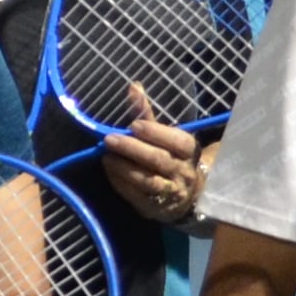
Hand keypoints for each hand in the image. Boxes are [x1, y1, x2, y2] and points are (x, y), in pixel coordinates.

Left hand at [95, 86, 206, 225]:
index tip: (134, 124)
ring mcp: (171, 193)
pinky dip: (121, 183)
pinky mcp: (156, 208)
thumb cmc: (171, 157)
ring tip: (106, 157)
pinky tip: (109, 171)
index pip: (177, 140)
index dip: (156, 132)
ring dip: (124, 168)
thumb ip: (147, 114)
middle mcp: (183, 172)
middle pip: (159, 160)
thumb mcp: (164, 136)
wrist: (185, 195)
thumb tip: (133, 87)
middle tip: (109, 139)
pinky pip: (137, 196)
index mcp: (189, 151)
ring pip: (148, 181)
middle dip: (133, 149)